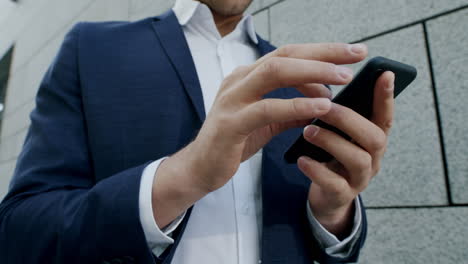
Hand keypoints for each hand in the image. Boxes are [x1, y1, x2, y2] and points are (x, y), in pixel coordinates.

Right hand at [153, 43, 367, 227]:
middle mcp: (238, 80)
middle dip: (323, 52)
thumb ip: (291, 110)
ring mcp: (232, 99)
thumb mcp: (267, 122)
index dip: (321, 50)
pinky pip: (267, 108)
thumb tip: (323, 102)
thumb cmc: (234, 142)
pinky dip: (296, 104)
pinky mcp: (231, 123)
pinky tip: (321, 105)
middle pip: (284, 56)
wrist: (201, 167)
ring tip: (343, 78)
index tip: (351, 53)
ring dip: (313, 72)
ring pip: (274, 73)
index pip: (288, 54)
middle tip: (356, 55)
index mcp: (247, 77)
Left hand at [299, 71, 394, 236]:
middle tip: (324, 107)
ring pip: (358, 159)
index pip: (385, 115)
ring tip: (308, 131)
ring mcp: (360, 179)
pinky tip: (302, 160)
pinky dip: (317, 170)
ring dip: (332, 141)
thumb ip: (338, 114)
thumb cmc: (330, 155)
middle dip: (349, 119)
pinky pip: (334, 184)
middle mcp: (373, 159)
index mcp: (372, 138)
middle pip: (374, 137)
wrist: (324, 195)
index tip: (385, 73)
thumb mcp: (338, 134)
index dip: (386, 96)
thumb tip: (326, 82)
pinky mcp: (342, 196)